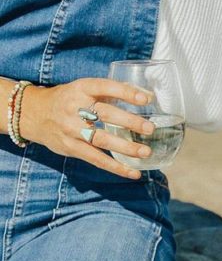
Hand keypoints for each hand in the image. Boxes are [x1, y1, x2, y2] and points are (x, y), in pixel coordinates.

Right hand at [20, 78, 155, 179]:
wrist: (32, 113)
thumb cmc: (69, 99)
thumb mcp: (84, 88)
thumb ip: (110, 92)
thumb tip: (146, 96)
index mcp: (82, 88)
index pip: (105, 87)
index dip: (126, 93)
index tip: (146, 99)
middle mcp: (75, 108)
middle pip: (105, 115)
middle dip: (130, 122)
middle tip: (150, 128)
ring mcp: (71, 130)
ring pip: (101, 140)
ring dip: (125, 148)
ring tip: (146, 152)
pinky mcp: (70, 148)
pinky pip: (96, 159)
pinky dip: (116, 167)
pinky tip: (133, 172)